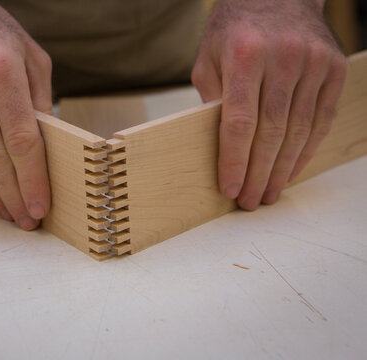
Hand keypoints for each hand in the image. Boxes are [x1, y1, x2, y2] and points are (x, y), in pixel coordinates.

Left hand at [191, 0, 346, 209]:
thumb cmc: (235, 28)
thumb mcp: (209, 57)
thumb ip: (212, 98)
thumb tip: (217, 145)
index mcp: (245, 55)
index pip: (239, 122)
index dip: (235, 161)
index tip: (230, 189)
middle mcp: (283, 58)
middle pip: (271, 132)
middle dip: (259, 173)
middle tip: (251, 201)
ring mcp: (314, 63)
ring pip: (299, 131)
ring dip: (282, 169)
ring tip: (269, 193)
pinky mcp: (334, 69)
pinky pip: (321, 120)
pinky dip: (306, 150)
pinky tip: (291, 170)